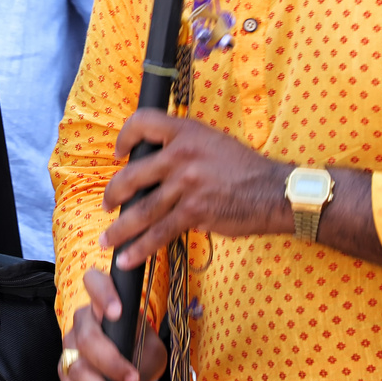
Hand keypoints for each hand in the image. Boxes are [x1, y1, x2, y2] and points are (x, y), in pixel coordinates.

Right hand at [60, 268, 168, 380]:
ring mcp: (70, 348)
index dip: (104, 296)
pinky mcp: (67, 373)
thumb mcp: (150, 346)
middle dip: (110, 363)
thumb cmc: (141, 343)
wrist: (133, 355)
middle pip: (86, 339)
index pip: (95, 282)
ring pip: (75, 369)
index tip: (118, 313)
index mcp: (105, 302)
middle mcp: (82, 322)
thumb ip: (142, 361)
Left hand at [98, 111, 285, 269]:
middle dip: (113, 194)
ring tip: (106, 240)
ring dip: (120, 229)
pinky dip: (141, 248)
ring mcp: (187, 184)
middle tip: (106, 204)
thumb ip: (184, 149)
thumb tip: (156, 172)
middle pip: (132, 175)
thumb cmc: (245, 168)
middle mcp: (182, 154)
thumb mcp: (213, 143)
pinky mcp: (194, 211)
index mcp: (186, 132)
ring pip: (142, 209)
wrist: (275, 190)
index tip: (118, 153)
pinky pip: (160, 232)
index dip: (124, 137)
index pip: (143, 122)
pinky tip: (128, 258)